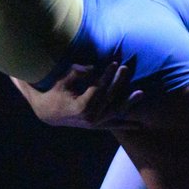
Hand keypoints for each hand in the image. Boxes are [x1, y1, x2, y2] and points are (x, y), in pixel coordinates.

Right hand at [14, 57, 146, 128]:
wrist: (48, 113)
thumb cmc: (54, 94)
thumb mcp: (62, 82)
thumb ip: (77, 73)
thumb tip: (93, 66)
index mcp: (81, 108)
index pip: (98, 89)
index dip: (107, 76)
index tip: (114, 63)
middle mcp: (90, 118)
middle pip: (108, 98)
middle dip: (118, 82)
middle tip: (125, 68)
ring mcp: (94, 123)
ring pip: (114, 111)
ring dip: (128, 102)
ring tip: (141, 93)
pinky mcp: (97, 126)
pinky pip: (113, 124)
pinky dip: (125, 125)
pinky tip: (138, 125)